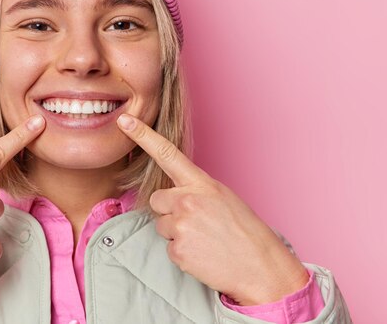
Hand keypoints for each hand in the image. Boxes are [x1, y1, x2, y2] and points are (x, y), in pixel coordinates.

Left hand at [117, 114, 308, 305]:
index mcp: (202, 183)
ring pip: (161, 224)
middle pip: (156, 199)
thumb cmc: (245, 231)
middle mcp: (188, 200)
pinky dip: (182, 252)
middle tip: (196, 222)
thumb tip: (175, 191)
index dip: (143, 135)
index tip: (125, 120)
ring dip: (176, 232)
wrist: (261, 266)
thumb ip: (196, 190)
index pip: (167, 153)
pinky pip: (168, 247)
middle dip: (168, 210)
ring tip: (203, 239)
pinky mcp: (177, 249)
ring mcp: (181, 225)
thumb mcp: (223, 198)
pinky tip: (202, 254)